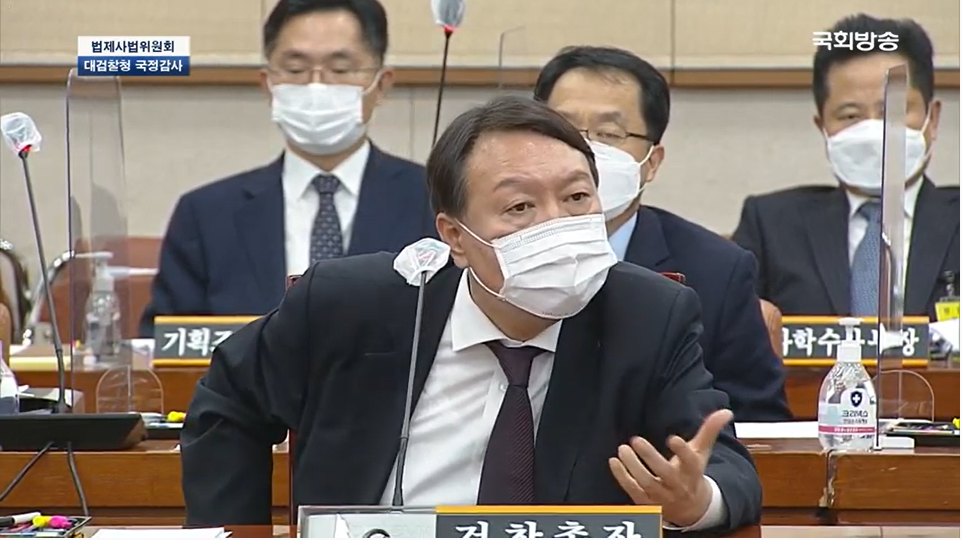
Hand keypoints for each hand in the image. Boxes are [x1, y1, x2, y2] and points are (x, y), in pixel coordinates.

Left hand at [608, 409, 732, 527]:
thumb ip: (710, 430)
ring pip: (647, 483)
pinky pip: (633, 491)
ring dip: (633, 467)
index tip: (672, 438)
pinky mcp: (648, 502)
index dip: (682, 451)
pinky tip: (614, 462)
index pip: (690, 462)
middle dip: (650, 457)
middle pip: (665, 473)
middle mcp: (678, 485)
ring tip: (623, 449)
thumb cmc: (692, 472)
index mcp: (693, 471)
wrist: (691, 508)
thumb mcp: (702, 452)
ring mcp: (662, 496)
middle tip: (636, 440)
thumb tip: (726, 411)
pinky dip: (622, 478)